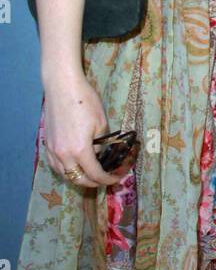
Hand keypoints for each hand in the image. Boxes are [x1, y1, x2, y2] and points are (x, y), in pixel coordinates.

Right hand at [43, 74, 118, 188]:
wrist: (62, 86)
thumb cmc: (85, 101)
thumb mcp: (101, 124)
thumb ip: (101, 144)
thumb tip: (99, 154)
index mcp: (80, 150)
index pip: (94, 174)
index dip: (106, 180)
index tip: (115, 179)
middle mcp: (63, 154)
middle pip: (78, 179)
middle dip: (93, 182)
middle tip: (104, 179)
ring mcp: (52, 150)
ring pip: (64, 174)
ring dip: (78, 178)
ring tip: (89, 175)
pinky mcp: (46, 143)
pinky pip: (55, 165)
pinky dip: (65, 170)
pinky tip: (72, 166)